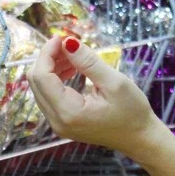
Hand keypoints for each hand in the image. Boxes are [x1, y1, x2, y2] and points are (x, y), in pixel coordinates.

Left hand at [27, 36, 165, 156]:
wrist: (139, 138)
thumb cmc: (132, 112)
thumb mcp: (114, 83)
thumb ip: (88, 62)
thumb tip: (67, 42)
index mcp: (69, 112)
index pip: (42, 77)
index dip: (47, 53)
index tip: (61, 37)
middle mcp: (57, 121)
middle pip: (36, 82)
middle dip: (48, 58)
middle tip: (68, 44)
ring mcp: (57, 124)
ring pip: (40, 88)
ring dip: (51, 67)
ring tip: (73, 55)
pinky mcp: (62, 122)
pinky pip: (49, 95)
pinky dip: (55, 78)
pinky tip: (72, 69)